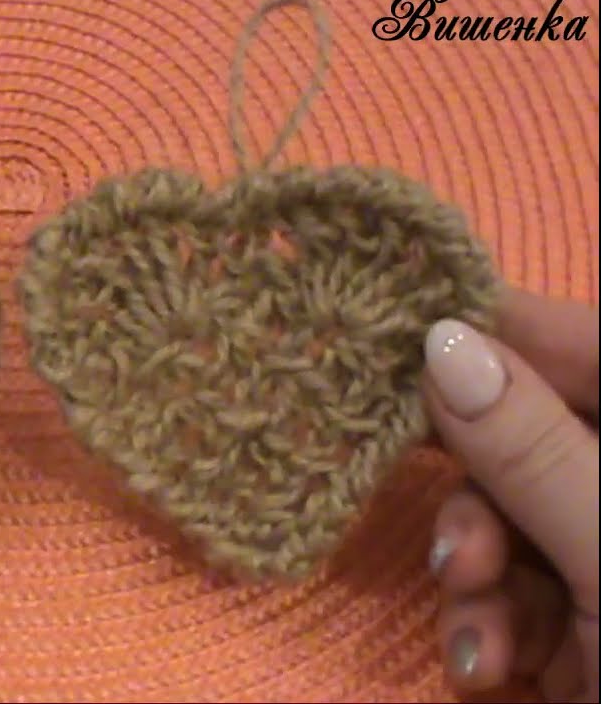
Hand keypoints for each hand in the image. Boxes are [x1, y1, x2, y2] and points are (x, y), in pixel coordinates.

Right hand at [423, 288, 597, 701]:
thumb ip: (536, 450)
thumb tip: (445, 336)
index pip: (595, 346)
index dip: (506, 330)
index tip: (406, 320)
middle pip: (539, 440)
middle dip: (485, 501)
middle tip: (457, 549)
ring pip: (515, 523)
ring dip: (477, 581)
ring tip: (480, 645)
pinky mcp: (593, 624)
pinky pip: (517, 592)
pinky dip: (490, 628)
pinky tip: (488, 671)